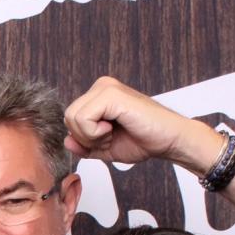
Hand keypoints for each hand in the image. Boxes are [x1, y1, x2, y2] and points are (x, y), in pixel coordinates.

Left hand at [64, 76, 224, 172]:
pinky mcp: (111, 94)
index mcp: (98, 96)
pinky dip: (95, 133)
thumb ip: (83, 145)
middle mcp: (101, 87)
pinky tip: (113, 130)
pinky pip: (83, 118)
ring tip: (113, 133)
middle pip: (68, 118)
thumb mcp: (103, 148)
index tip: (107, 138)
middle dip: (85, 137)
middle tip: (110, 137)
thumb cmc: (142, 141)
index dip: (83, 138)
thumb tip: (66, 140)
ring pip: (73, 118)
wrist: (168, 141)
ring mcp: (106, 87)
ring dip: (91, 136)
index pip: (70, 120)